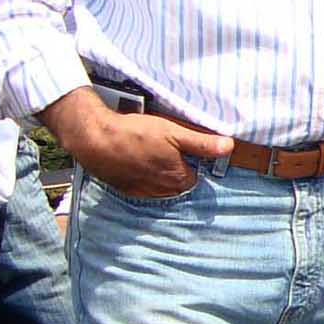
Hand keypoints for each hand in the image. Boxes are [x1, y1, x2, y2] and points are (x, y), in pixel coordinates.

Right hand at [45, 89, 233, 198]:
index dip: (190, 162)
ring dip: (158, 174)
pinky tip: (134, 161)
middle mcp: (161, 190)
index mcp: (178, 178)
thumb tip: (229, 147)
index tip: (182, 149)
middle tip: (164, 149)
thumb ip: (202, 143)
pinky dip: (141, 177)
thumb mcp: (174, 133)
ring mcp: (141, 191)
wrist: (94, 138)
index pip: (195, 177)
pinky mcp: (123, 188)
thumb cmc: (135, 134)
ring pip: (159, 187)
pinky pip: (140, 186)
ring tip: (149, 154)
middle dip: (175, 170)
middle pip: (177, 183)